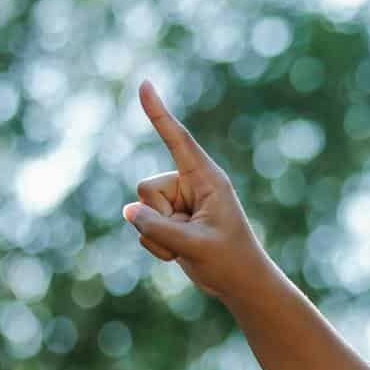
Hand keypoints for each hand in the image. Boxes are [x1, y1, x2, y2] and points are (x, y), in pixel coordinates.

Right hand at [121, 79, 272, 304]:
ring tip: (189, 247)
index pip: (178, 140)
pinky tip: (180, 255)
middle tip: (190, 236)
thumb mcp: (193, 246)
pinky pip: (143, 227)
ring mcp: (179, 202)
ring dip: (159, 236)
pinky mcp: (170, 219)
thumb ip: (157, 228)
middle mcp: (191, 185)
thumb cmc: (229, 262)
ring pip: (141, 210)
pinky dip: (158, 247)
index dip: (159, 113)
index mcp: (208, 179)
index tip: (144, 84)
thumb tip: (128, 210)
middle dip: (158, 218)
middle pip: (147, 188)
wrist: (241, 284)